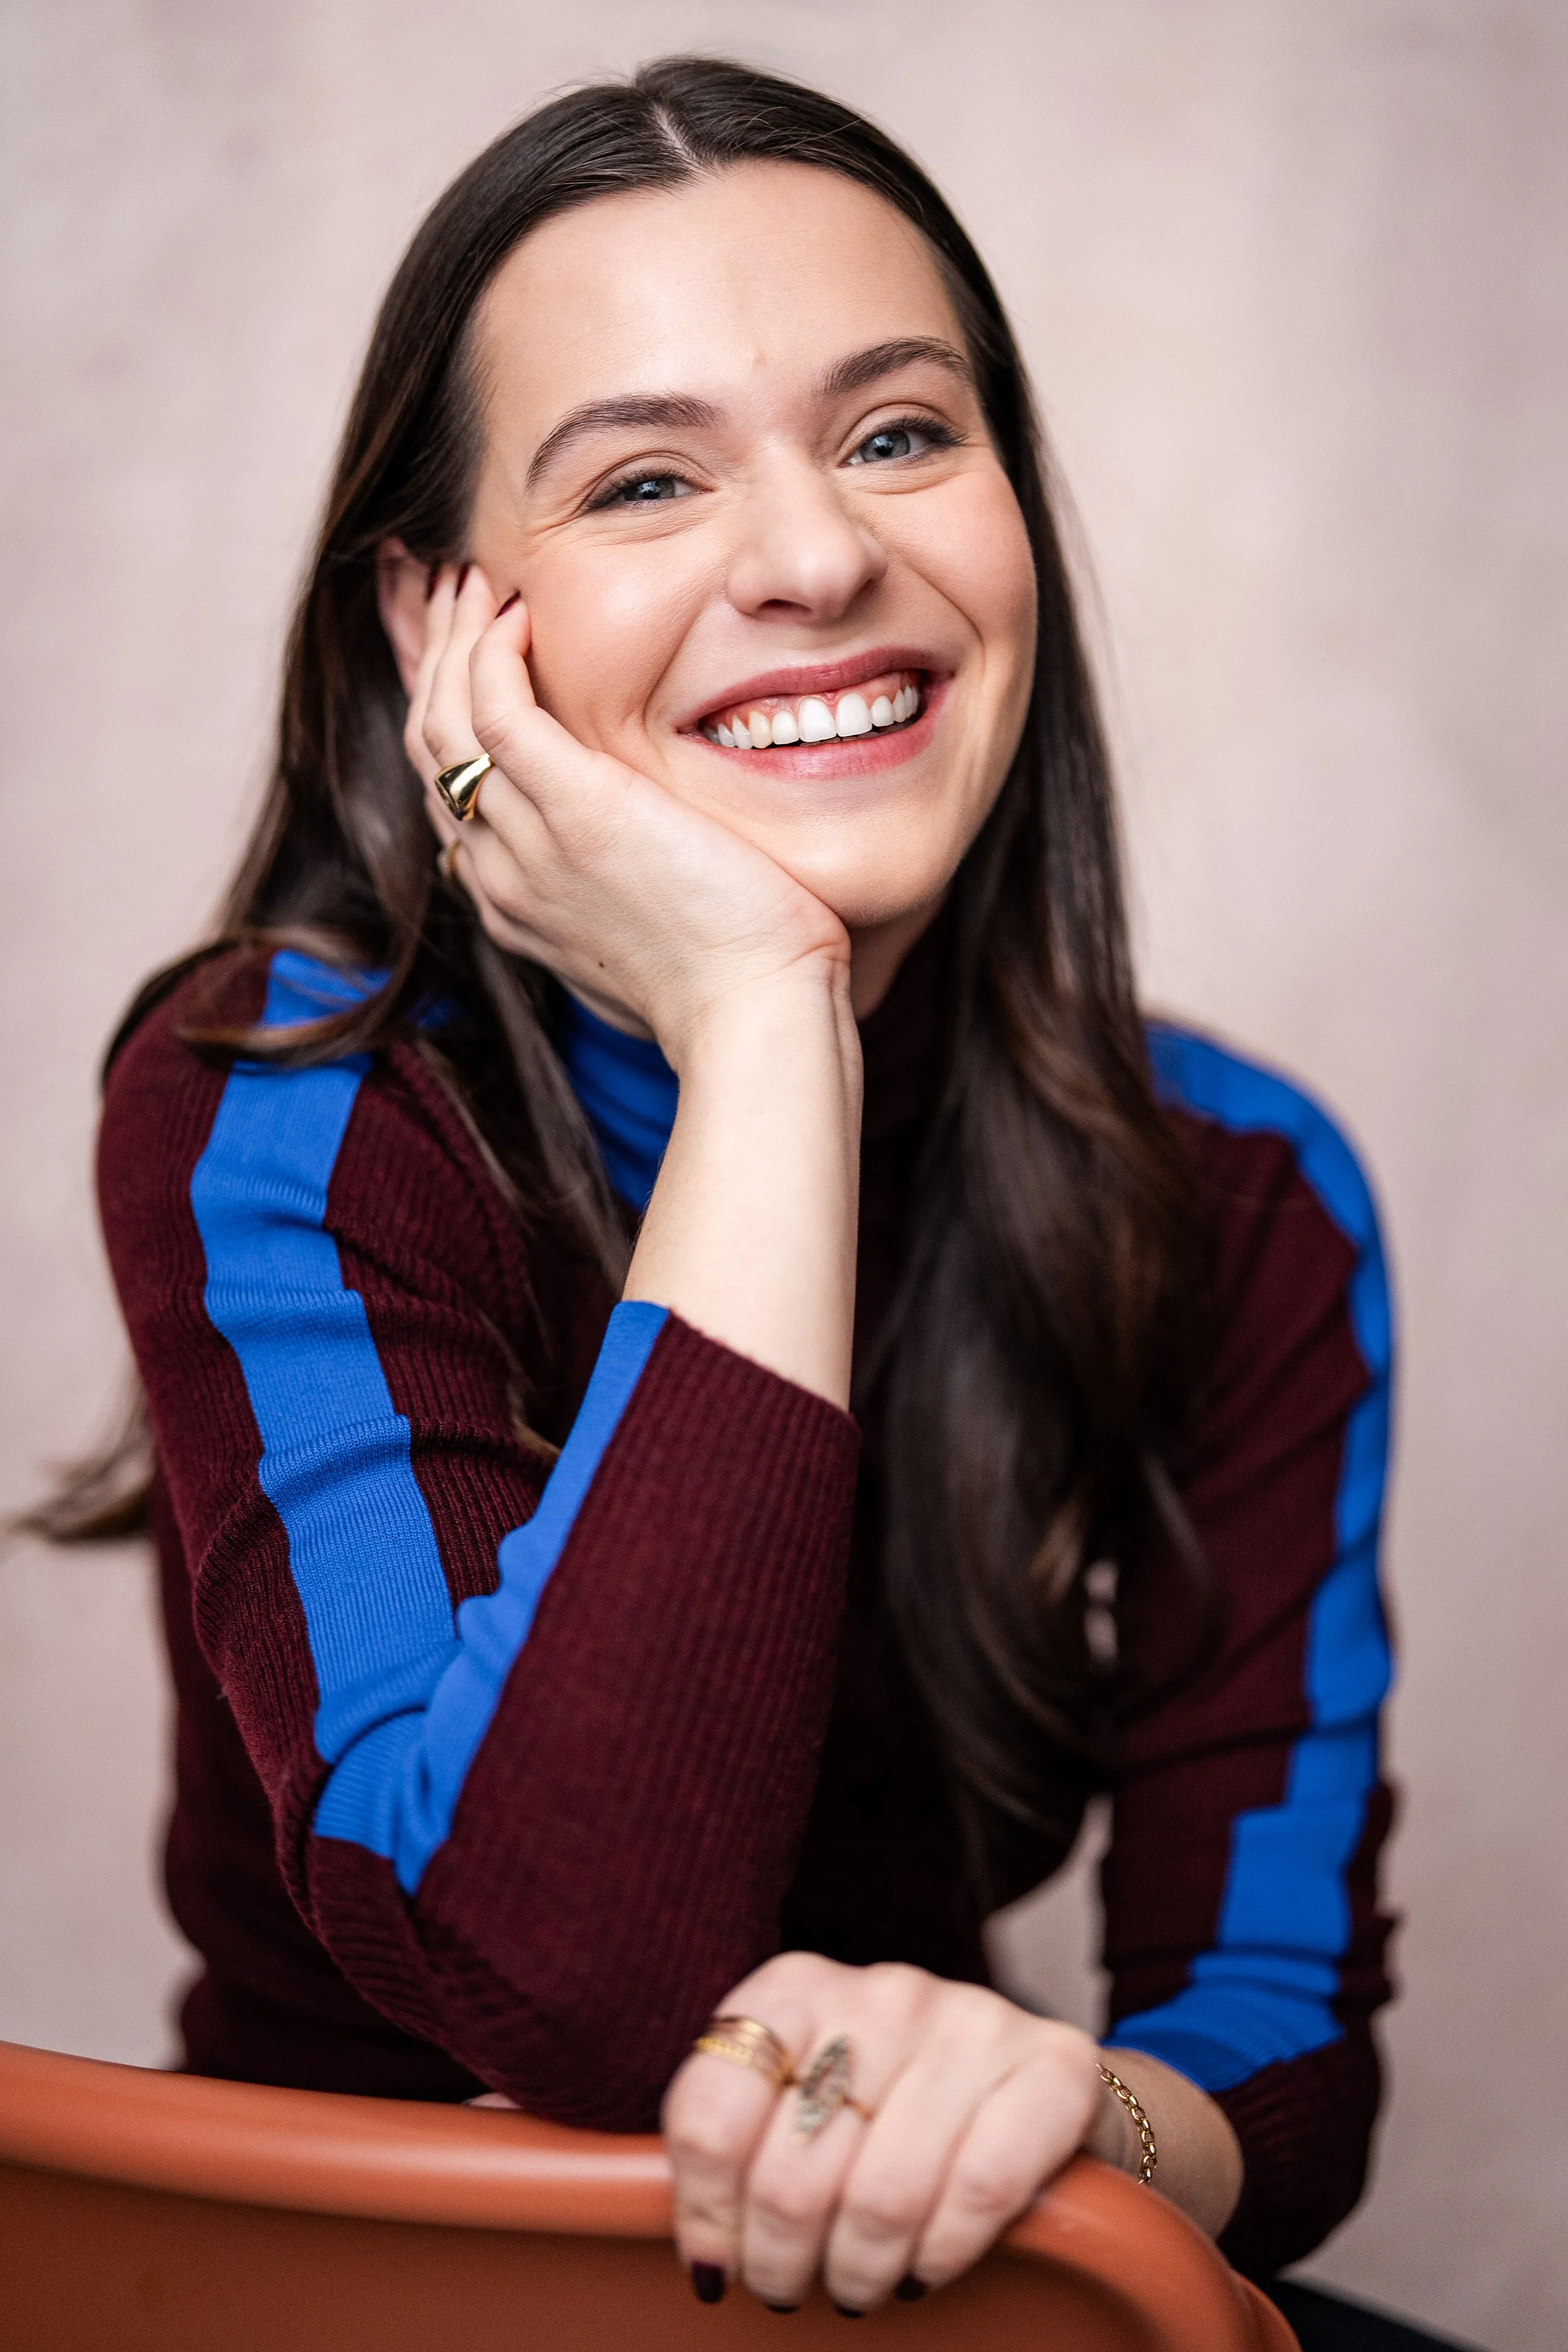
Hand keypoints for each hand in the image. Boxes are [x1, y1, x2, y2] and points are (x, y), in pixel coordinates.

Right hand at [408, 566, 848, 1062]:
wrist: (756, 1014)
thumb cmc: (736, 983)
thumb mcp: (657, 936)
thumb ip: (628, 891)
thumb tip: (653, 864)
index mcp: (516, 902)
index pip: (448, 792)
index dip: (442, 712)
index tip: (459, 652)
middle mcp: (503, 873)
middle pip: (428, 750)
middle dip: (429, 659)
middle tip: (453, 591)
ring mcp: (530, 843)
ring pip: (442, 723)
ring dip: (450, 640)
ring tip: (475, 582)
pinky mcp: (578, 810)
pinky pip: (496, 710)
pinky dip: (492, 652)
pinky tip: (517, 610)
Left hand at [661, 1951, 1114, 2313]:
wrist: (1040, 2083)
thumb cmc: (894, 2106)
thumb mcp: (808, 2097)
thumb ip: (747, 2140)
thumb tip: (701, 2247)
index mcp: (798, 1986)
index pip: (711, 2111)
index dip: (704, 2210)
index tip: (716, 2261)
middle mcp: (884, 1990)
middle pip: (791, 2172)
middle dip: (779, 2260)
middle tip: (787, 2285)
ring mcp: (971, 2021)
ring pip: (883, 2197)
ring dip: (858, 2271)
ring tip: (854, 2284)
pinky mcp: (1053, 2064)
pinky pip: (979, 2192)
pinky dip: (942, 2253)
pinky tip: (924, 2268)